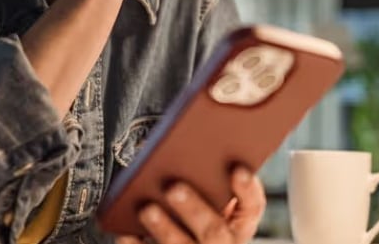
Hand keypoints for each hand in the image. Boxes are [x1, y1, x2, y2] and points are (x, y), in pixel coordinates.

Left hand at [116, 167, 265, 243]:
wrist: (193, 243)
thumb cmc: (200, 212)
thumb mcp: (213, 199)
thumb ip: (211, 179)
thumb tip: (189, 144)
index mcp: (240, 224)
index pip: (253, 206)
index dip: (247, 189)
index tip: (237, 169)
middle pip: (215, 232)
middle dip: (194, 209)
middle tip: (174, 187)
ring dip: (165, 229)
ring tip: (147, 208)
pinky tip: (126, 232)